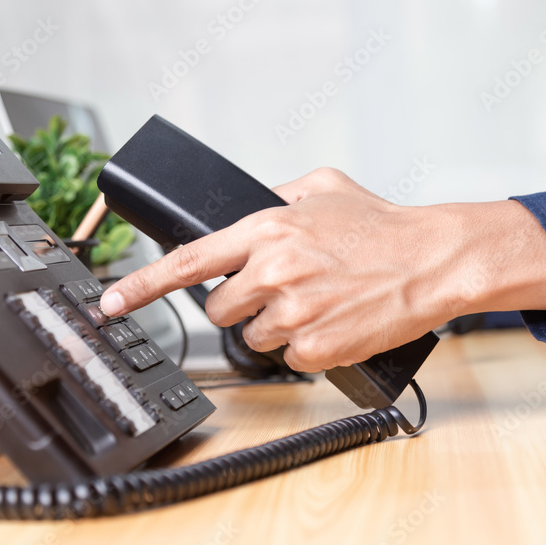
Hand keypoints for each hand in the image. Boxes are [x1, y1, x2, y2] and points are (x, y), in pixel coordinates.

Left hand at [100, 168, 545, 371]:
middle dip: (241, 303)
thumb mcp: (322, 186)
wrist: (432, 260)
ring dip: (275, 325)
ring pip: (252, 335)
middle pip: (219, 308)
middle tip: (280, 290)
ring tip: (317, 302)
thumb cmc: (382, 225)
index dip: (142, 285)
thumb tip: (247, 203)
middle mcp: (272, 271)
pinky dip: (306, 346)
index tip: (113, 303)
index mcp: (265, 230)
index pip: (188, 261)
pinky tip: (333, 321)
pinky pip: (288, 358)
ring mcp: (292, 313)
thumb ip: (273, 195)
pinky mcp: (315, 348)